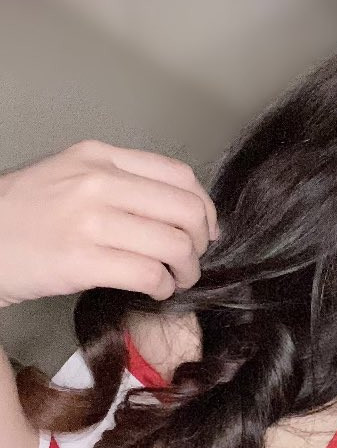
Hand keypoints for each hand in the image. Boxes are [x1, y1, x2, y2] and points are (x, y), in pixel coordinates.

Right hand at [0, 141, 218, 306]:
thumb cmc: (20, 215)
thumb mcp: (67, 176)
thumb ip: (117, 182)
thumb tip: (174, 209)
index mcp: (99, 157)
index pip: (178, 176)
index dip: (204, 207)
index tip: (205, 229)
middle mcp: (98, 182)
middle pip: (185, 210)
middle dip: (200, 242)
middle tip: (192, 260)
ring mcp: (89, 220)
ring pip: (173, 244)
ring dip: (186, 269)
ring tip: (177, 280)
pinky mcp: (81, 261)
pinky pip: (148, 274)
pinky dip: (163, 287)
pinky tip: (155, 290)